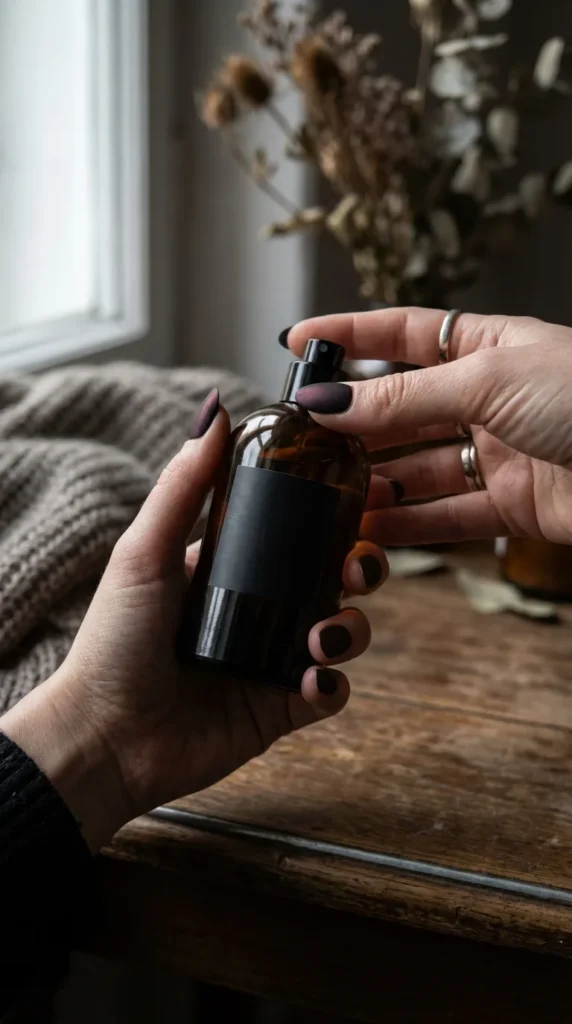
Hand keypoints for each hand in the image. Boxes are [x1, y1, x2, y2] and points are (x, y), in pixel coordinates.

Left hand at [1, 395, 386, 851]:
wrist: (105, 738)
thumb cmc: (114, 641)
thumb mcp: (146, 552)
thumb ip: (183, 485)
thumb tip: (217, 409)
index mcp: (234, 568)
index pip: (298, 533)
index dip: (334, 519)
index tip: (358, 502)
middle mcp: (260, 609)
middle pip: (335, 578)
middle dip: (362, 569)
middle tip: (356, 571)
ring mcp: (273, 659)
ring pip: (343, 633)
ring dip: (350, 630)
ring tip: (318, 639)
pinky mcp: (280, 708)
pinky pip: (330, 692)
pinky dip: (332, 686)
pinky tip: (312, 682)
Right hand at [285, 309, 571, 546]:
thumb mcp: (486, 381)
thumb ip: (404, 399)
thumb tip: (330, 405)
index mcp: (487, 345)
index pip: (402, 333)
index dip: (348, 336)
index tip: (295, 343)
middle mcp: (488, 397)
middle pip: (403, 408)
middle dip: (354, 424)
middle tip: (301, 441)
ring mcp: (499, 453)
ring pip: (419, 469)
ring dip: (374, 483)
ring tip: (325, 495)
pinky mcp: (512, 506)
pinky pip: (447, 515)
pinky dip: (408, 525)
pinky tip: (369, 530)